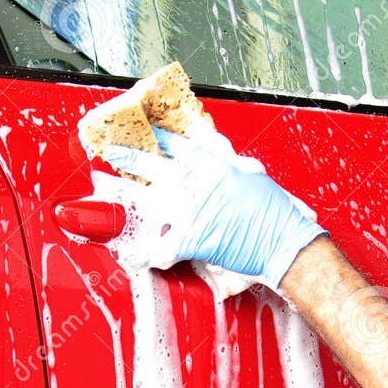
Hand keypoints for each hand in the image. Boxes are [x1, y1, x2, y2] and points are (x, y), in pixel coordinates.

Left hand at [100, 126, 325, 292]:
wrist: (285, 243)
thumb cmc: (276, 215)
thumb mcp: (253, 178)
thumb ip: (230, 166)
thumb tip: (217, 156)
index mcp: (217, 167)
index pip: (181, 146)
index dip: (160, 138)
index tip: (145, 131)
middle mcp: (200, 185)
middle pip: (156, 166)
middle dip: (130, 157)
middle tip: (111, 151)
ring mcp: (193, 211)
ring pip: (147, 200)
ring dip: (122, 195)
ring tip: (103, 187)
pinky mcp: (192, 239)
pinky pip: (161, 247)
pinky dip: (147, 255)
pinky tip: (134, 255)